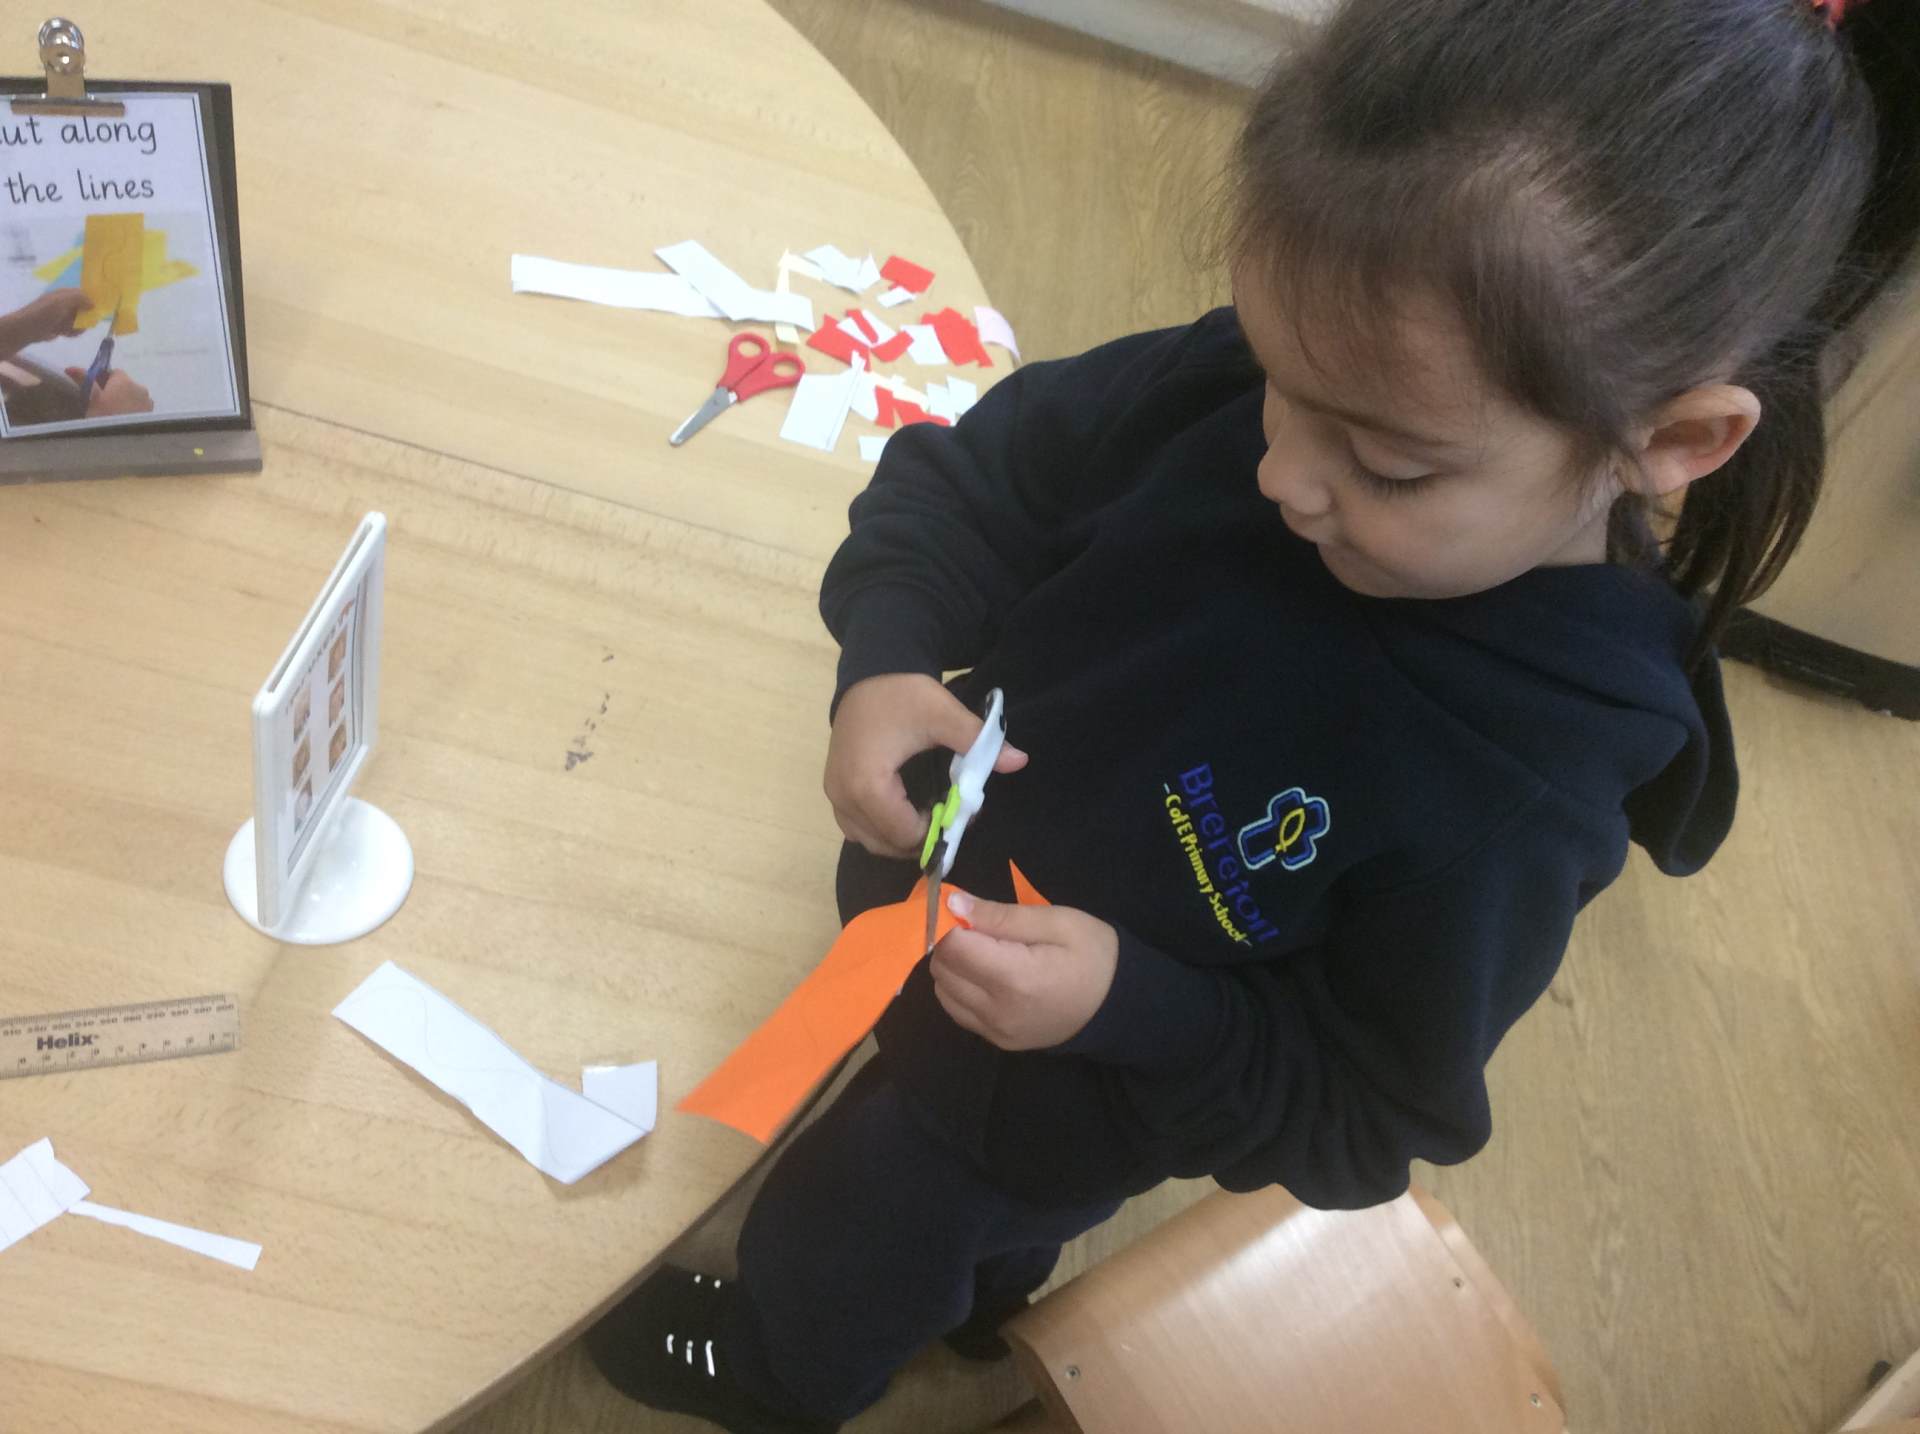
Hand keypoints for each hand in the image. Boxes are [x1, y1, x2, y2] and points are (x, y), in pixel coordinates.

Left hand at [22, 289, 92, 344]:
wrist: (28, 328)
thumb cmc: (45, 313)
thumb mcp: (62, 301)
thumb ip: (79, 298)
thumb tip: (94, 303)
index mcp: (65, 294)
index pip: (84, 294)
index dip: (92, 300)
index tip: (97, 310)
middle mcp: (65, 303)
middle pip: (85, 309)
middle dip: (85, 317)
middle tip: (83, 323)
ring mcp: (63, 315)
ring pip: (81, 321)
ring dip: (78, 327)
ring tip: (69, 329)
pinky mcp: (61, 326)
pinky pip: (74, 329)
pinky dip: (73, 332)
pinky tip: (65, 334)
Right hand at [66, 366, 152, 417]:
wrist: (124, 444)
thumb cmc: (104, 418)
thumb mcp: (91, 400)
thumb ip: (84, 381)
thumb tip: (70, 368)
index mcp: (124, 381)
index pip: (114, 372)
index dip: (103, 378)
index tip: (94, 388)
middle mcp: (140, 388)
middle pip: (125, 383)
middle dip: (113, 390)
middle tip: (100, 403)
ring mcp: (148, 401)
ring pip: (132, 395)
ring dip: (123, 400)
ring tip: (111, 414)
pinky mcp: (151, 414)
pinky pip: (139, 406)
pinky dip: (131, 409)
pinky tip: (122, 420)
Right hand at [824, 673, 1027, 857]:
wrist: (868, 673)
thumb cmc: (902, 695)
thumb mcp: (943, 714)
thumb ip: (978, 741)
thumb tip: (1019, 760)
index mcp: (868, 784)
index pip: (906, 834)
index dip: (939, 831)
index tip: (961, 812)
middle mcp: (844, 797)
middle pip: (887, 845)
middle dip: (922, 839)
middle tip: (948, 816)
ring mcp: (835, 796)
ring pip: (870, 841)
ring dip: (900, 838)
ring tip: (929, 816)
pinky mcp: (833, 790)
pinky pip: (857, 828)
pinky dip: (881, 829)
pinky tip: (904, 811)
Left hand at [930, 892, 1117, 1050]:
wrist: (1120, 1006)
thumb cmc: (1094, 955)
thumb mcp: (1057, 922)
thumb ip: (1002, 915)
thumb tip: (953, 903)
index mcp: (1015, 978)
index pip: (952, 947)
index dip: (950, 922)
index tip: (965, 910)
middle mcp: (997, 1011)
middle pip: (942, 970)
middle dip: (949, 943)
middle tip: (978, 928)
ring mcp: (996, 1032)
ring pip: (943, 992)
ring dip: (953, 967)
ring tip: (984, 952)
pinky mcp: (998, 1042)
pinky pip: (958, 1011)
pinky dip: (960, 989)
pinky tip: (986, 975)